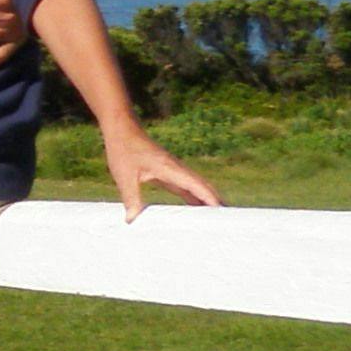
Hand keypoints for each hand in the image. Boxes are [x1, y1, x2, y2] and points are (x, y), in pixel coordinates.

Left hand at [102, 125, 221, 221]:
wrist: (122, 130)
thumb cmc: (124, 149)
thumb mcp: (124, 176)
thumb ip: (131, 198)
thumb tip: (133, 219)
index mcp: (171, 169)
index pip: (197, 186)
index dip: (210, 199)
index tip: (224, 212)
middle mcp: (177, 169)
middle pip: (203, 187)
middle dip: (215, 202)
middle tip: (228, 220)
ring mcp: (173, 170)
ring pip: (196, 187)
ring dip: (206, 200)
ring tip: (218, 218)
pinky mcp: (167, 171)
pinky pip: (185, 187)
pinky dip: (193, 197)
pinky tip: (195, 208)